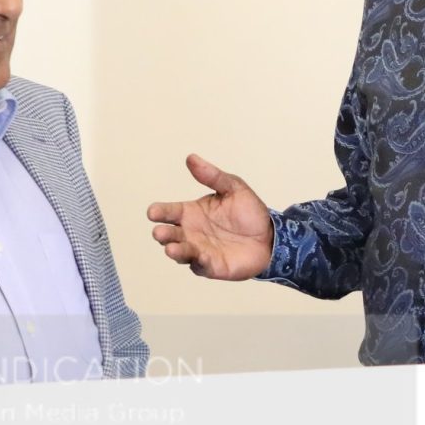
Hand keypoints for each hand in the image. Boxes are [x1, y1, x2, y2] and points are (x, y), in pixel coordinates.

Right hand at [145, 155, 273, 280]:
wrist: (271, 236)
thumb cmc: (249, 212)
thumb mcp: (234, 188)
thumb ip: (213, 176)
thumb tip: (191, 158)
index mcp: (191, 213)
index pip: (169, 212)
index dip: (159, 211)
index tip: (152, 212)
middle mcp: (190, 232)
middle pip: (169, 234)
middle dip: (162, 234)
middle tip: (160, 232)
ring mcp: (199, 250)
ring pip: (180, 252)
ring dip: (175, 251)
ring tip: (172, 249)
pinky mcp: (211, 266)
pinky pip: (201, 266)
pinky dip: (198, 263)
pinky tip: (199, 258)